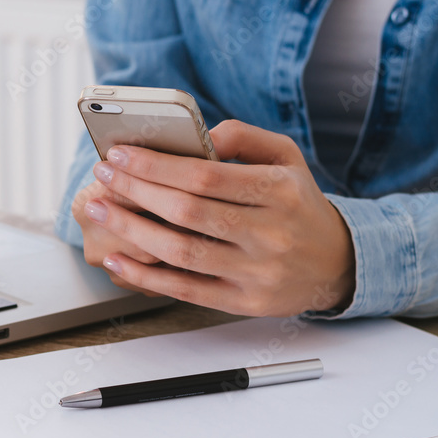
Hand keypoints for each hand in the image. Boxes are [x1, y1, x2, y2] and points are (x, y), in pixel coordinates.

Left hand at [81, 120, 356, 315]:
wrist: (337, 261)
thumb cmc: (298, 202)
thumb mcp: (285, 157)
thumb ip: (243, 136)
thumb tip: (197, 134)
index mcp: (280, 192)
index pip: (205, 176)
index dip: (156, 165)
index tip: (121, 154)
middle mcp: (270, 234)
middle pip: (187, 213)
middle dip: (135, 191)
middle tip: (104, 176)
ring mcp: (257, 273)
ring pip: (181, 252)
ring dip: (130, 230)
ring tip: (99, 210)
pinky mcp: (244, 303)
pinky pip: (185, 290)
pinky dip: (145, 276)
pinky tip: (116, 258)